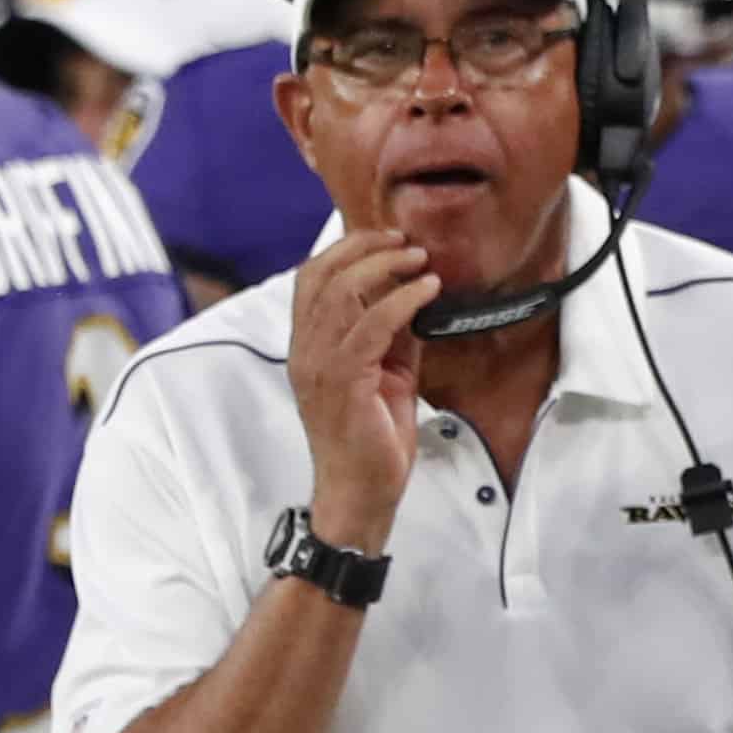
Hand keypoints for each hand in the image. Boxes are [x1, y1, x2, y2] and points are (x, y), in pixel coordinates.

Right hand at [287, 234, 441, 539]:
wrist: (361, 494)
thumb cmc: (372, 440)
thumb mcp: (388, 375)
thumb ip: (394, 336)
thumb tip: (415, 296)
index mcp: (308, 346)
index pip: (312, 279)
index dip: (346, 249)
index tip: (387, 238)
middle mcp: (305, 350)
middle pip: (322, 275)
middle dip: (366, 247)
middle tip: (407, 241)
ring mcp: (319, 365)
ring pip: (342, 293)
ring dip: (386, 267)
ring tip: (422, 260)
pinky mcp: (344, 381)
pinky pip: (372, 326)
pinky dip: (402, 301)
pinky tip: (427, 292)